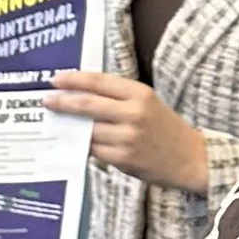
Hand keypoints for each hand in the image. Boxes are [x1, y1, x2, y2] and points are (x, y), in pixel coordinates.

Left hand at [46, 71, 210, 190]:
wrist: (192, 158)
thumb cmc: (165, 128)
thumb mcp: (147, 103)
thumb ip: (118, 99)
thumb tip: (80, 96)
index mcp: (139, 93)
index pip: (99, 82)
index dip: (74, 80)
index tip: (55, 80)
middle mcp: (133, 113)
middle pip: (88, 104)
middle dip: (63, 102)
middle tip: (47, 101)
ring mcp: (128, 137)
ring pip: (88, 131)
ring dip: (70, 128)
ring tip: (58, 124)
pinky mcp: (124, 159)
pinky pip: (95, 151)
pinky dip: (84, 147)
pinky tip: (76, 144)